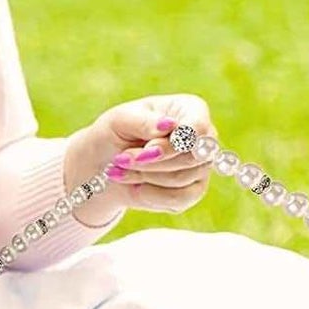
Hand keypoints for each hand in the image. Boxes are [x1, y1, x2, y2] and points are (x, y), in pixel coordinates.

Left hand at [63, 94, 217, 227]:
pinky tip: (135, 185)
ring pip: (181, 178)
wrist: (106, 163)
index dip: (174, 143)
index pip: (198, 129)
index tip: (147, 148)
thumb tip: (168, 125)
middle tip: (122, 159)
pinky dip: (151, 194)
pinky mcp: (193, 191)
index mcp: (191, 109)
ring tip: (122, 167)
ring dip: (145, 176)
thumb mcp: (121, 119)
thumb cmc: (116, 133)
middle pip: (191, 157)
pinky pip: (180, 199)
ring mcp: (201, 165)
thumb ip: (145, 121)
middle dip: (152, 162)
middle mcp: (202, 137)